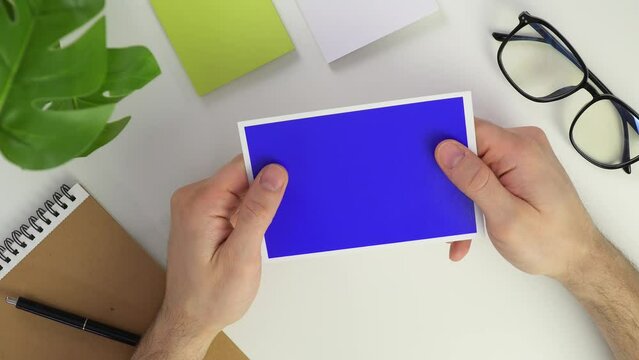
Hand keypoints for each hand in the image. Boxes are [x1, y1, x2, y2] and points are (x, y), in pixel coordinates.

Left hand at [133, 156, 287, 358]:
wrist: (189, 321)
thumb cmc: (211, 297)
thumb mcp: (241, 256)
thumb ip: (257, 211)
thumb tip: (275, 173)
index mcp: (200, 203)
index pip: (241, 166)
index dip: (270, 166)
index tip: (296, 173)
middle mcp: (194, 198)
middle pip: (241, 174)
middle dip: (268, 186)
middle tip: (288, 209)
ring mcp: (197, 206)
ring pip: (240, 186)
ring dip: (261, 201)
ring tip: (273, 226)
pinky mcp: (204, 216)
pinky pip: (234, 200)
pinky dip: (251, 210)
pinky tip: (261, 230)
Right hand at [436, 119, 602, 279]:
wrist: (578, 258)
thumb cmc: (551, 242)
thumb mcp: (506, 216)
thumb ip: (475, 180)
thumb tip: (446, 150)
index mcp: (520, 150)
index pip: (470, 129)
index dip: (443, 144)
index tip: (423, 165)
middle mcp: (522, 146)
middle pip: (468, 147)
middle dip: (450, 179)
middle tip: (443, 207)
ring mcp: (520, 157)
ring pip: (472, 164)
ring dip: (461, 195)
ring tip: (460, 226)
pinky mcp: (517, 169)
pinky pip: (484, 174)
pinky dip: (474, 199)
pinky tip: (471, 225)